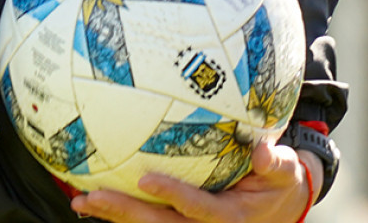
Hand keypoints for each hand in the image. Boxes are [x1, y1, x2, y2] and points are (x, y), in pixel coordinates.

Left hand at [70, 138, 317, 222]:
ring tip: (81, 201)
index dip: (173, 196)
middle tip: (93, 196)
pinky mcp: (180, 222)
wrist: (279, 206)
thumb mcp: (285, 172)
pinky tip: (92, 201)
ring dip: (115, 215)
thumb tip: (261, 152)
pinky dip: (120, 212)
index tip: (146, 178)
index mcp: (231, 216)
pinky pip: (148, 220)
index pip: (198, 208)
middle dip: (126, 212)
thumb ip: (275, 163)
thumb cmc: (279, 180)